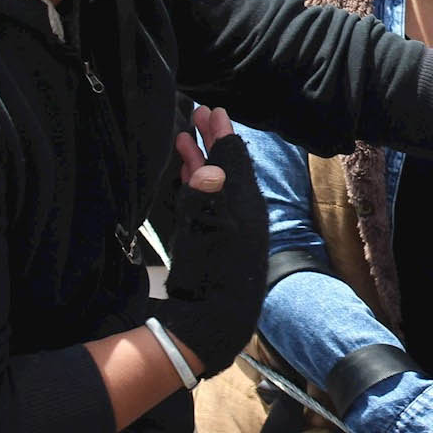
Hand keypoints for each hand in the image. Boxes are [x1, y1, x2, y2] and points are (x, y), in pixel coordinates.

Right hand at [151, 106, 268, 376]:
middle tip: (199, 112)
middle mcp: (241, 212)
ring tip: (187, 135)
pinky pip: (208, 199)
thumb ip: (206, 200)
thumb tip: (208, 168)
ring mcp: (228, 224)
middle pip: (228, 167)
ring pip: (216, 182)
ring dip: (202, 158)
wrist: (215, 321)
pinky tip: (189, 170)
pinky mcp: (215, 237)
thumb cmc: (214, 279)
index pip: (235, 161)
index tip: (213, 111)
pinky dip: (197, 181)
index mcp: (245, 207)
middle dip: (213, 140)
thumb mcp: (210, 236)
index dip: (223, 135)